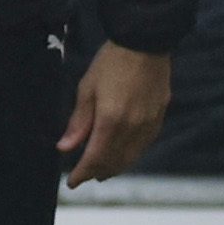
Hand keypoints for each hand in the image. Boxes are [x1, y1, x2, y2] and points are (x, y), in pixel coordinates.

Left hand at [60, 41, 170, 184]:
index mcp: (111, 121)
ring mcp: (148, 125)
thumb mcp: (87, 88)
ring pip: (130, 158)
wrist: (145, 42)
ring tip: (101, 171)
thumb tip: (65, 147)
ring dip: (114, 167)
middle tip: (84, 176)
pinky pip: (143, 146)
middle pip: (113, 162)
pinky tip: (122, 154)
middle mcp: (132, 128)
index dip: (82, 174)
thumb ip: (78, 122)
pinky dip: (130, 155)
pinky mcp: (159, 118)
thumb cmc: (112, 61)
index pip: (95, 158)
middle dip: (97, 172)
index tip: (72, 182)